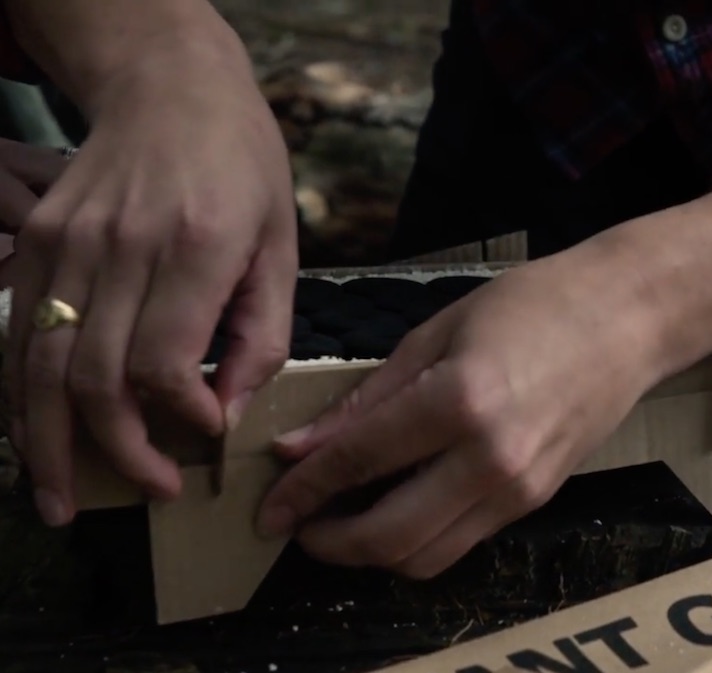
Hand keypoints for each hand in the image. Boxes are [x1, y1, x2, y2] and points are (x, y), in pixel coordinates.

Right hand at [4, 44, 297, 526]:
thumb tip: (227, 415)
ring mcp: (66, 244)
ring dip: (45, 446)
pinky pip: (14, 334)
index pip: (163, 364)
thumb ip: (262, 336)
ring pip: (37, 366)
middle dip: (117, 453)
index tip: (207, 436)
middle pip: (92, 378)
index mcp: (196, 249)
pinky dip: (17, 397)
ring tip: (58, 502)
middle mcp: (120, 249)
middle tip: (148, 491)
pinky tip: (31, 441)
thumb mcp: (281, 247)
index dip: (182, 418)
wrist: (171, 91)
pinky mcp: (37, 241)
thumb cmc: (244, 170)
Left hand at [256, 253, 662, 576]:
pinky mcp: (535, 501)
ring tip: (343, 522)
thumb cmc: (534, 304)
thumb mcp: (437, 333)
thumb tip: (302, 446)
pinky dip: (418, 539)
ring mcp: (518, 489)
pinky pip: (462, 542)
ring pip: (426, 558)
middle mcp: (491, 459)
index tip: (268, 505)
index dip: (302, 489)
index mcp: (460, 400)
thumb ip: (368, 398)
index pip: (359, 461)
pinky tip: (398, 505)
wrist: (629, 318)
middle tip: (298, 525)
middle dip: (328, 543)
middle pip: (389, 537)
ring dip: (372, 553)